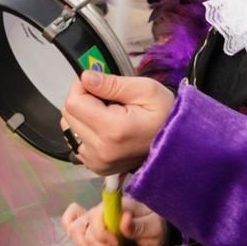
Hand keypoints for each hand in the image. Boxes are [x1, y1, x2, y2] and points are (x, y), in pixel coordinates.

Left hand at [60, 73, 174, 176]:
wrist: (178, 146)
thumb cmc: (165, 115)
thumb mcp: (146, 90)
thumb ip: (113, 84)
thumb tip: (86, 77)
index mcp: (112, 130)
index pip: (74, 103)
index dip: (81, 86)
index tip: (98, 83)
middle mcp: (100, 150)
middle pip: (68, 115)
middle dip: (81, 99)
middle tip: (106, 97)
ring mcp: (97, 162)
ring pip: (69, 128)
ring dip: (82, 115)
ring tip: (106, 112)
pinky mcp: (97, 168)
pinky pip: (76, 142)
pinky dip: (85, 130)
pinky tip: (104, 127)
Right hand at [61, 197, 167, 245]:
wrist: (153, 226)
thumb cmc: (152, 224)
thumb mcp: (153, 227)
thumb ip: (138, 226)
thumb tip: (124, 219)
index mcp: (115, 206)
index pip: (96, 218)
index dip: (103, 236)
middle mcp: (99, 210)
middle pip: (83, 230)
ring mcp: (91, 218)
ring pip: (75, 234)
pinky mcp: (88, 226)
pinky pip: (69, 224)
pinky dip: (73, 233)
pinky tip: (90, 245)